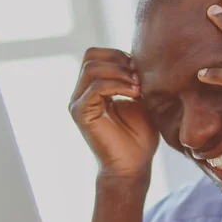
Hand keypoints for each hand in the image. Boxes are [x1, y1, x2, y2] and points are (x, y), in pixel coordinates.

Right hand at [69, 48, 158, 179]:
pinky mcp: (81, 113)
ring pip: (91, 68)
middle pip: (91, 55)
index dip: (120, 55)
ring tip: (139, 86)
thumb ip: (135, 79)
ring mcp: (79, 102)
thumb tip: (137, 57)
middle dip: (118, 59)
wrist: (133, 167)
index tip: (142, 70)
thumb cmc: (139, 138)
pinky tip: (134, 94)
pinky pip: (95, 87)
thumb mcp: (142, 101)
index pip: (98, 55)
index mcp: (94, 89)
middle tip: (139, 75)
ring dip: (119, 72)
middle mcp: (82, 93)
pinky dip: (117, 85)